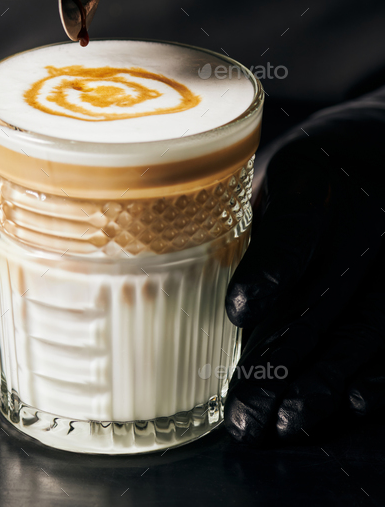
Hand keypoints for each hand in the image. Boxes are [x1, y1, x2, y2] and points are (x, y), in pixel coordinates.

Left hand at [224, 89, 384, 443]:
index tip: (238, 312)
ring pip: (366, 323)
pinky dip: (379, 371)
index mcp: (318, 179)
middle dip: (284, 359)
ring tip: (285, 421)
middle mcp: (368, 211)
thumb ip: (255, 229)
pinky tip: (354, 400)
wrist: (379, 147)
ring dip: (325, 380)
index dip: (268, 273)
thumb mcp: (276, 179)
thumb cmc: (311, 172)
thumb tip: (201, 297)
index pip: (296, 230)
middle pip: (327, 294)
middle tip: (246, 411)